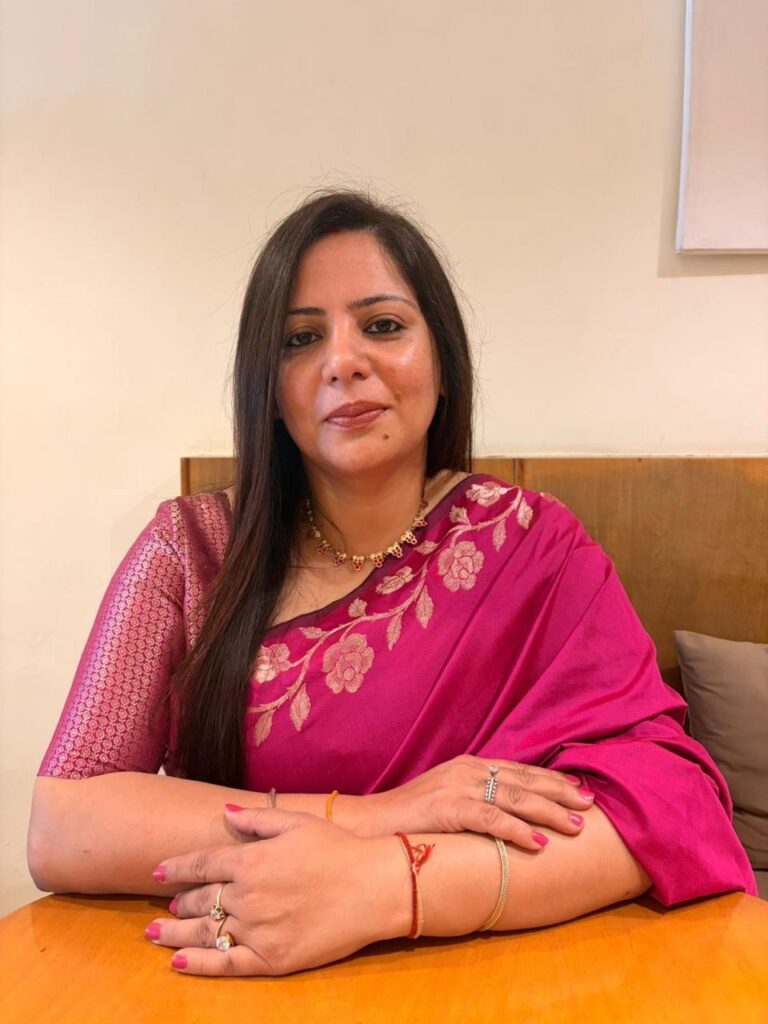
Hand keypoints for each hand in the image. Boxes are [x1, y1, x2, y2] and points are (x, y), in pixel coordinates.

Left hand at [145, 806, 407, 976]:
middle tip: (168, 904)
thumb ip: (256, 819)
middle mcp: (247, 894)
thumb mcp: (297, 822)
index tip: (157, 872)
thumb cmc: (338, 849)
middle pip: (201, 898)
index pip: (202, 864)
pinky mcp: (271, 959)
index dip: (176, 868)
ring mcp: (257, 929)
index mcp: (251, 859)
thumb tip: (224, 812)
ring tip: (154, 933)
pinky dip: (199, 963)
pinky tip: (179, 962)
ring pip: (205, 931)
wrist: (373, 886)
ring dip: (175, 931)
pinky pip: (226, 963)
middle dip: (181, 900)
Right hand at [362, 755, 594, 850]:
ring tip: (576, 826)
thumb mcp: (449, 798)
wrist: (372, 823)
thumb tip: (511, 813)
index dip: (552, 779)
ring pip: (515, 797)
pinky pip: (492, 817)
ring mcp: (459, 786)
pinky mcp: (450, 807)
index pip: (521, 770)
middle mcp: (469, 769)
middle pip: (525, 779)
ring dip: (550, 812)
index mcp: (471, 765)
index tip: (580, 790)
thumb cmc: (412, 817)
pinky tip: (539, 842)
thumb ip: (478, 798)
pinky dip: (519, 829)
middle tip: (590, 805)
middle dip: (561, 792)